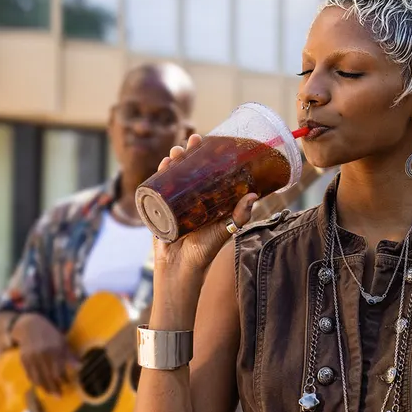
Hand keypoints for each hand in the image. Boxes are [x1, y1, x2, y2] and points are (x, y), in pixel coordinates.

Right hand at [13, 314, 78, 395]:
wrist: (30, 326)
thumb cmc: (51, 335)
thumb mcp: (63, 342)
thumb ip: (70, 355)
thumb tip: (81, 367)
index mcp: (54, 349)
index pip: (59, 370)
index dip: (64, 379)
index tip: (68, 384)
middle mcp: (42, 354)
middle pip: (48, 376)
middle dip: (54, 388)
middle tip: (59, 396)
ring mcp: (31, 357)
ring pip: (38, 378)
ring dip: (45, 388)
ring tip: (50, 394)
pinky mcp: (23, 360)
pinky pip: (29, 375)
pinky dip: (35, 382)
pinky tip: (41, 386)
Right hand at [152, 134, 258, 273]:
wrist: (180, 270)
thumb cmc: (204, 252)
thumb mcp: (225, 230)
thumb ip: (239, 215)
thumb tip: (254, 195)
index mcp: (206, 201)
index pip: (205, 172)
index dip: (204, 156)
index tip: (206, 141)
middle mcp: (189, 200)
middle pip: (186, 170)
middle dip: (186, 154)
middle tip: (190, 142)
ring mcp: (173, 204)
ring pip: (171, 177)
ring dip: (171, 162)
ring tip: (174, 152)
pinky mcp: (159, 212)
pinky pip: (157, 191)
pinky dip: (158, 177)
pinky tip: (161, 167)